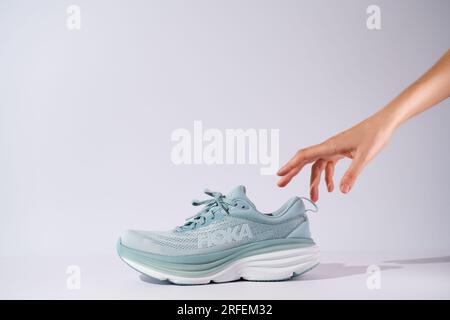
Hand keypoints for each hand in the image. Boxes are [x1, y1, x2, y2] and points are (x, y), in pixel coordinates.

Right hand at [277, 113, 395, 201]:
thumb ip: (352, 174)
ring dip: (314, 182)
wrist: (383, 124)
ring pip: (317, 167)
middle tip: (282, 185)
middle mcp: (328, 147)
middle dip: (293, 174)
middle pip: (305, 161)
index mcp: (329, 146)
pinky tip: (331, 188)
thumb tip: (342, 191)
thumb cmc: (374, 135)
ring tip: (315, 198)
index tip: (280, 174)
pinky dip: (327, 177)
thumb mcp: (365, 156)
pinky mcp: (340, 151)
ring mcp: (333, 149)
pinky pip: (328, 165)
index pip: (304, 156)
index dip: (290, 166)